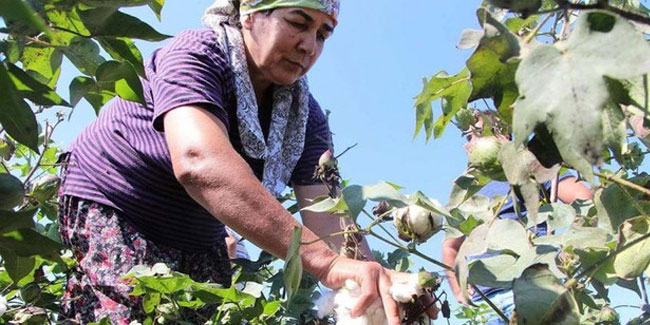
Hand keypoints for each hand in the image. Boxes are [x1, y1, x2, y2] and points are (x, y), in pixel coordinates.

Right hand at [319, 257, 437, 324]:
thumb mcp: (366, 295)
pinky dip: (363, 305)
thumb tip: (391, 320)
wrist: (330, 268)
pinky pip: (369, 293)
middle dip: (413, 309)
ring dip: (393, 313)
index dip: (425, 299)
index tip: (434, 313)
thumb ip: (378, 303)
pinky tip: (355, 313)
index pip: (412, 287)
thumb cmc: (348, 284)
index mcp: (390, 279)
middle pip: (404, 292)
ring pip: (389, 295)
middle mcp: (387, 274)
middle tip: (412, 324)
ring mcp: (378, 271)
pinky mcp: (366, 271)